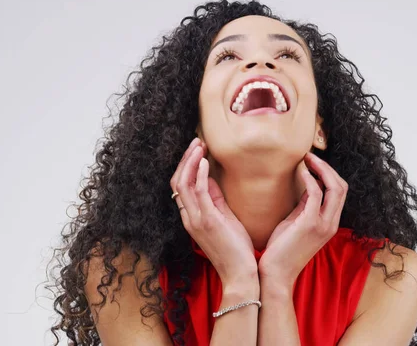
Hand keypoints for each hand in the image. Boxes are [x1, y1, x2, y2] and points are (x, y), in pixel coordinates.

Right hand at [170, 138, 257, 286]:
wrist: (240, 274)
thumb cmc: (235, 249)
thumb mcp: (223, 218)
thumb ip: (214, 199)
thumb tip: (210, 177)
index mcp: (192, 217)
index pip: (180, 186)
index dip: (185, 166)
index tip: (197, 150)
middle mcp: (189, 217)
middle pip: (177, 181)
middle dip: (185, 159)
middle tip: (196, 141)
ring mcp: (196, 219)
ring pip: (183, 184)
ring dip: (190, 161)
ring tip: (199, 145)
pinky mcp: (208, 221)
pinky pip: (198, 192)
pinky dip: (199, 174)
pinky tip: (204, 161)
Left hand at [258, 152, 347, 287]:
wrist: (276, 273)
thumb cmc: (282, 249)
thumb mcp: (297, 222)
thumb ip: (305, 205)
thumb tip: (308, 184)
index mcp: (330, 223)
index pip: (339, 192)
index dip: (329, 173)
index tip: (313, 162)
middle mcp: (331, 223)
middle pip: (342, 187)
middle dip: (327, 167)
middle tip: (310, 156)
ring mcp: (323, 224)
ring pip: (335, 188)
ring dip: (321, 169)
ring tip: (307, 159)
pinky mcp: (310, 224)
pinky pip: (317, 194)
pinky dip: (311, 179)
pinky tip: (301, 171)